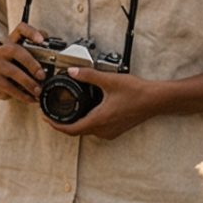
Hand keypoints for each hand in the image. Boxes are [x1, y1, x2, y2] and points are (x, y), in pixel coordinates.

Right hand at [0, 30, 46, 102]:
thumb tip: (54, 53)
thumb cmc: (16, 66)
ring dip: (28, 83)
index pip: (21, 29)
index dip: (31, 32)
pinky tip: (31, 98)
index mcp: (13, 41)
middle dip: (31, 63)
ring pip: (12, 72)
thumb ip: (38, 52)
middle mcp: (2, 50)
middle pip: (15, 51)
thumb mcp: (25, 57)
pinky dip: (23, 95)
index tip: (42, 40)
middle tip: (42, 75)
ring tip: (38, 90)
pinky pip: (9, 88)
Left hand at [48, 65, 163, 139]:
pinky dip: (87, 123)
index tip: (46, 119)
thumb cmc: (136, 92)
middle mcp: (104, 129)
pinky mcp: (117, 129)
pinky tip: (87, 111)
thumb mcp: (109, 80)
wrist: (156, 100)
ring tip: (67, 111)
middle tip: (52, 114)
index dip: (56, 126)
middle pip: (77, 132)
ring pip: (87, 131)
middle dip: (63, 124)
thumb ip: (88, 75)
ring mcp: (111, 131)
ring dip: (76, 124)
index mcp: (99, 120)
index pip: (71, 130)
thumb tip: (72, 71)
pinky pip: (97, 129)